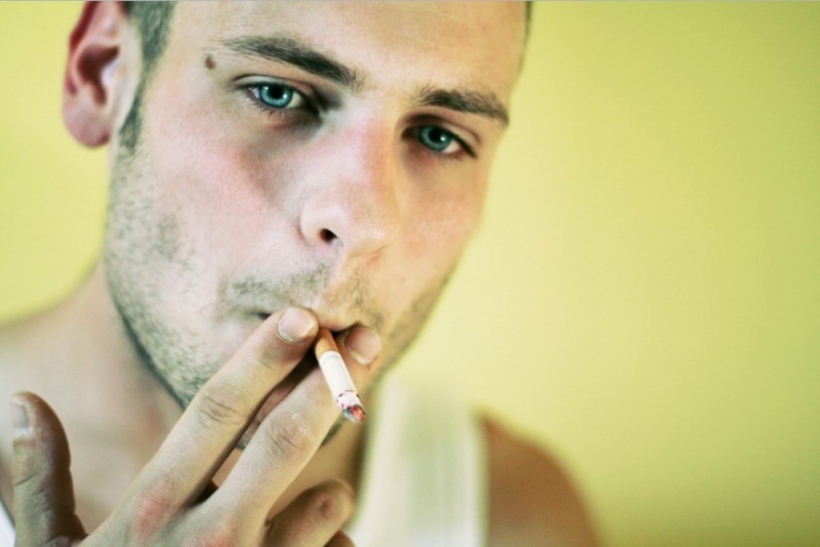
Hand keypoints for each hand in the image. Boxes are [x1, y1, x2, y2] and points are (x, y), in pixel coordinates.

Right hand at [9, 307, 380, 545]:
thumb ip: (36, 481)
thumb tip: (21, 401)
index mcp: (152, 510)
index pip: (217, 410)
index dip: (265, 356)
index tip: (305, 315)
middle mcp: (211, 537)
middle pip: (286, 436)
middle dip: (332, 380)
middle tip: (366, 337)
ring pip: (328, 500)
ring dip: (333, 485)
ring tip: (323, 488)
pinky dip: (333, 538)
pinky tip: (318, 539)